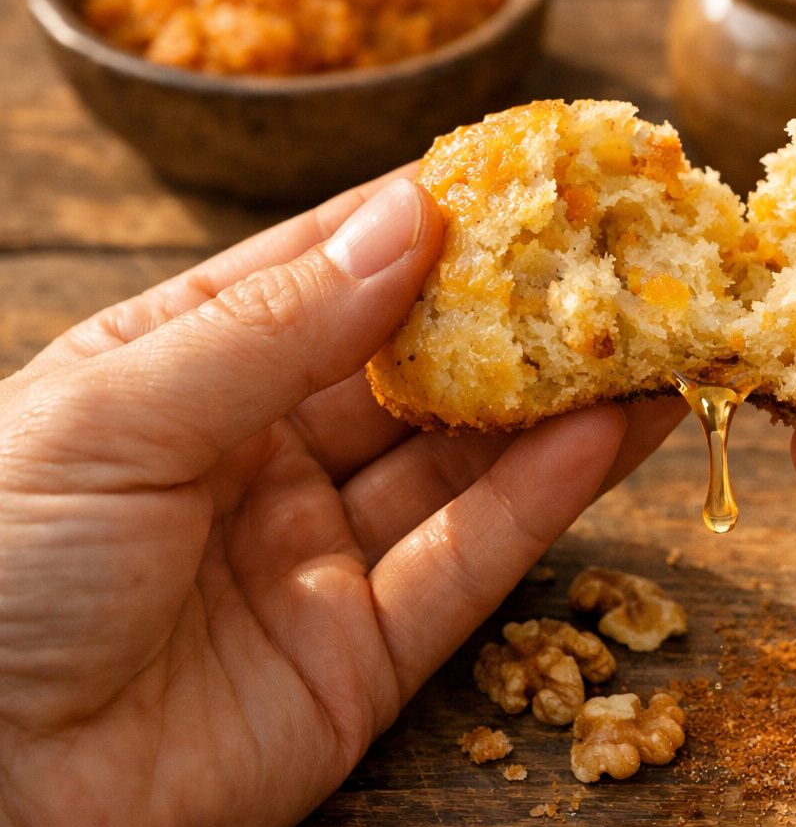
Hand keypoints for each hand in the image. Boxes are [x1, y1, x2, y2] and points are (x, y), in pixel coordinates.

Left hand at [0, 171, 683, 826]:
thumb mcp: (115, 416)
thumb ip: (275, 324)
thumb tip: (411, 218)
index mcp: (177, 373)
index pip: (320, 272)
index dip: (417, 221)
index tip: (518, 170)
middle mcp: (256, 455)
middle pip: (410, 364)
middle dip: (510, 309)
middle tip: (609, 251)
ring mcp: (315, 557)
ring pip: (459, 460)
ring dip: (555, 400)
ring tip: (648, 335)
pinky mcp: (363, 656)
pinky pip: (467, 562)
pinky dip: (542, 498)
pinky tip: (608, 432)